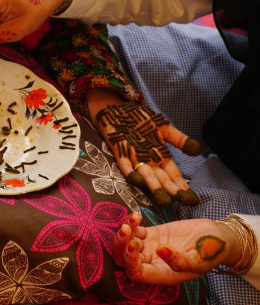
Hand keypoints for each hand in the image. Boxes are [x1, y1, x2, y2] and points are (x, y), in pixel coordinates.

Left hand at [86, 89, 200, 205]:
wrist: (115, 110)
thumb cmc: (140, 120)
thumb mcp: (164, 127)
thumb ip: (179, 139)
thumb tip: (197, 151)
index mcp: (160, 156)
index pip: (173, 174)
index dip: (182, 186)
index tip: (192, 199)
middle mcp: (148, 160)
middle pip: (161, 178)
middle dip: (172, 190)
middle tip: (183, 203)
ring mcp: (134, 157)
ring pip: (145, 175)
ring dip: (154, 187)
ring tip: (164, 200)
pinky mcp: (120, 151)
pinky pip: (124, 164)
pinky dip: (130, 172)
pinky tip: (137, 180)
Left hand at [113, 212, 239, 284]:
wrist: (217, 236)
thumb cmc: (212, 251)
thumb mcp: (201, 260)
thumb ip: (181, 261)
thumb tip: (160, 251)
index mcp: (162, 274)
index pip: (137, 273)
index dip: (130, 263)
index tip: (133, 246)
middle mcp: (152, 262)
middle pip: (125, 259)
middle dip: (120, 246)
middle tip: (126, 230)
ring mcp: (150, 247)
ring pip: (127, 243)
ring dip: (123, 233)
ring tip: (131, 221)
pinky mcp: (151, 234)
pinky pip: (135, 230)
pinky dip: (131, 222)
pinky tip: (137, 215)